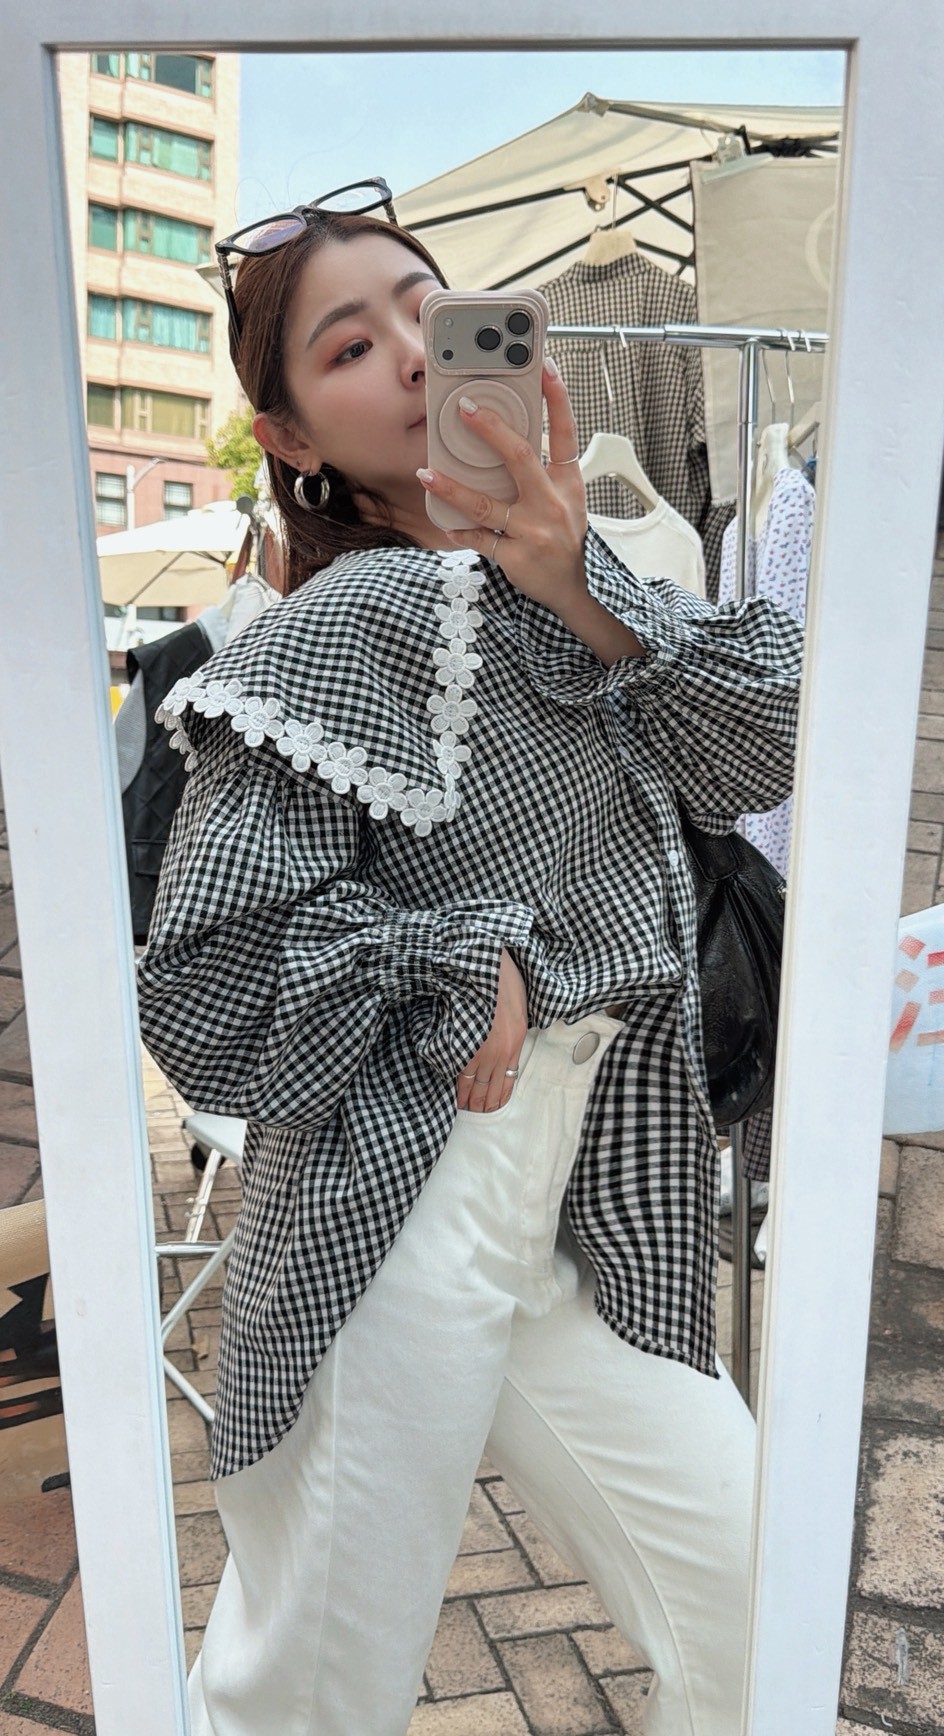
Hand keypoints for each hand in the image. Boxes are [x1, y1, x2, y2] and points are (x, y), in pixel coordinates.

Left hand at [417, 360, 588, 617]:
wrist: (570, 589)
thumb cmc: (563, 537)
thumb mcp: (567, 501)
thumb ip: (543, 472)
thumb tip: (505, 438)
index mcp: (568, 484)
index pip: (566, 433)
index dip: (557, 399)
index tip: (544, 367)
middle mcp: (552, 504)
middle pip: (521, 458)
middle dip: (492, 430)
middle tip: (465, 408)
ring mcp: (534, 532)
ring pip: (486, 504)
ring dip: (452, 488)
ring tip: (426, 474)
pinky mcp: (516, 557)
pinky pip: (480, 539)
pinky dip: (460, 531)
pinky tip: (444, 523)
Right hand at [456, 949, 527, 1112]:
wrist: (490, 966)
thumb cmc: (505, 983)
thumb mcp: (519, 1012)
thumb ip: (512, 1035)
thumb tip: (504, 1051)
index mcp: (516, 1043)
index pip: (508, 1080)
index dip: (500, 1096)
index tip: (493, 1107)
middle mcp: (500, 1051)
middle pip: (490, 1087)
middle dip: (482, 1103)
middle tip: (475, 1113)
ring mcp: (482, 1048)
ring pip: (474, 1083)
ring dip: (469, 1098)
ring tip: (464, 1108)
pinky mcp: (465, 1043)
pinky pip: (461, 1070)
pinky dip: (458, 1085)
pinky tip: (456, 1093)